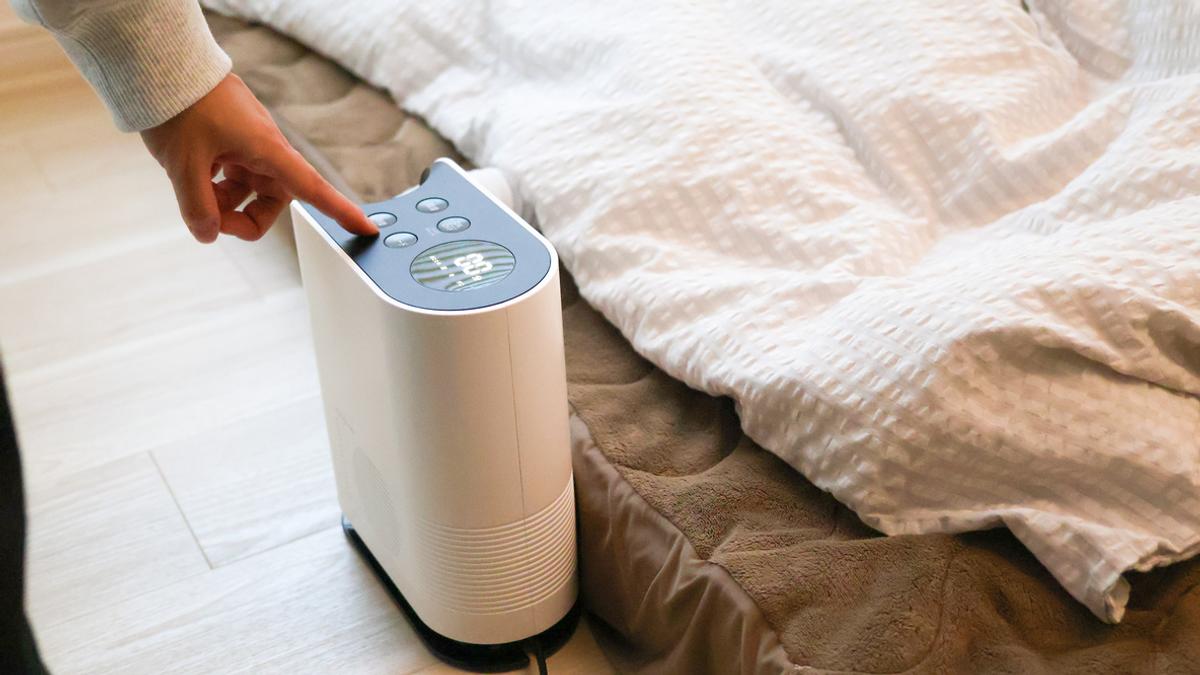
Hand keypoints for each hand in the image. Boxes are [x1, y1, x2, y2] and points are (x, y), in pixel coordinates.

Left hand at [140, 73, 377, 242]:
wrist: (163, 66)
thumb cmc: (181, 106)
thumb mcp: (183, 164)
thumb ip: (197, 207)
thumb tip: (208, 234)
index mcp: (267, 149)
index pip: (313, 189)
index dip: (340, 211)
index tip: (365, 229)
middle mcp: (264, 149)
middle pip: (271, 200)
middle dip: (243, 218)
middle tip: (210, 222)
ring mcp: (247, 144)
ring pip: (248, 190)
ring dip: (223, 202)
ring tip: (193, 191)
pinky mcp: (231, 140)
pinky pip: (233, 174)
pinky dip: (214, 185)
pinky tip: (191, 175)